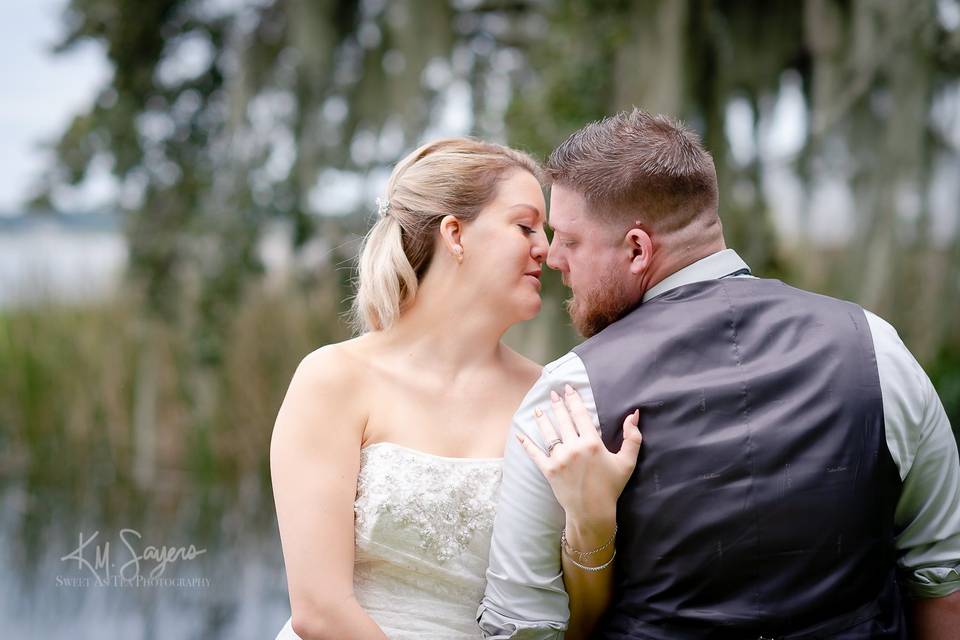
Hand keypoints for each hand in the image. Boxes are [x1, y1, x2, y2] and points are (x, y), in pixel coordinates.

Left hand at [516, 384, 641, 531]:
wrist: (593, 511)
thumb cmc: (611, 487)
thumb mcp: (627, 462)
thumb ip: (632, 437)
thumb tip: (634, 415)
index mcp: (592, 443)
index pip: (580, 415)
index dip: (573, 400)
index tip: (568, 388)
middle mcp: (574, 448)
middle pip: (563, 420)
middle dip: (557, 405)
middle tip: (552, 393)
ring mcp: (559, 459)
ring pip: (549, 434)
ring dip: (542, 420)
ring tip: (538, 410)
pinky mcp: (549, 470)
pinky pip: (535, 454)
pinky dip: (527, 444)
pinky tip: (519, 435)